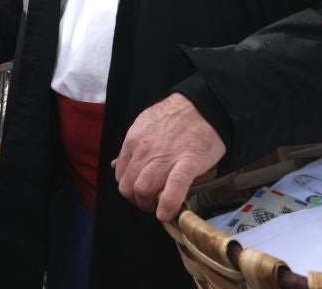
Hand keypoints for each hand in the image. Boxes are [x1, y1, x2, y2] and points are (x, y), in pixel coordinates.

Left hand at [111, 93, 224, 221]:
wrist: (204, 106)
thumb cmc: (176, 117)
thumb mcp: (144, 125)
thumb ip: (131, 147)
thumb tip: (117, 165)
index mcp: (133, 141)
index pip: (120, 175)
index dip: (129, 188)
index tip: (139, 192)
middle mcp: (144, 150)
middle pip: (128, 187)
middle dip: (137, 200)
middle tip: (149, 204)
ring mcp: (164, 157)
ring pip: (143, 190)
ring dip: (149, 205)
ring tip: (158, 208)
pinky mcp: (187, 163)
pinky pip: (173, 189)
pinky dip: (167, 205)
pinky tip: (166, 214)